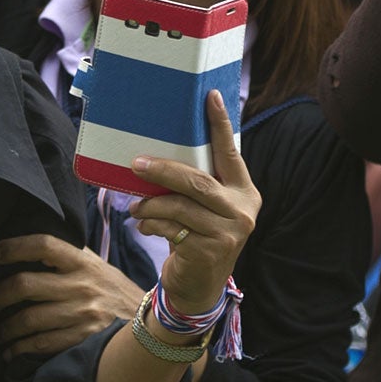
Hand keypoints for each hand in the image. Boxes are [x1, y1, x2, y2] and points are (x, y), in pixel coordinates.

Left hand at [0, 234, 141, 357]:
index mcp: (83, 263)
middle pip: (25, 285)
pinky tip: (11, 350)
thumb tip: (26, 249)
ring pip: (28, 319)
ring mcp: (82, 314)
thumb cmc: (113, 293)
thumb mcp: (97, 267)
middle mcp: (82, 286)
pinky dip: (20, 349)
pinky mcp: (82, 339)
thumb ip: (68, 258)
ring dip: (5, 328)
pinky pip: (40, 344)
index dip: (14, 247)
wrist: (147, 324)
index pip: (43, 245)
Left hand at [129, 91, 260, 316]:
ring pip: (179, 206)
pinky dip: (152, 225)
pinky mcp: (211, 251)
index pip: (231, 153)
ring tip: (136, 207)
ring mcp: (229, 232)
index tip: (209, 95)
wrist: (199, 286)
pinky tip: (145, 227)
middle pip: (198, 181)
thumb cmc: (196, 237)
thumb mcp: (203, 209)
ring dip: (150, 204)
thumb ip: (194, 186)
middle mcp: (243, 209)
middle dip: (163, 170)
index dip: (220, 124)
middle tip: (136, 164)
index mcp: (244, 191)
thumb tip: (155, 155)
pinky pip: (171, 228)